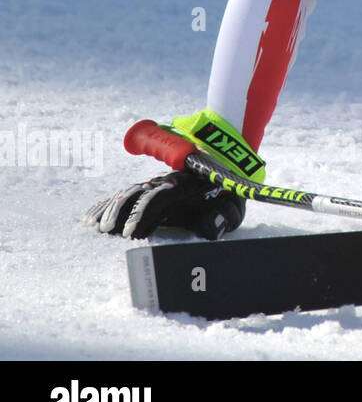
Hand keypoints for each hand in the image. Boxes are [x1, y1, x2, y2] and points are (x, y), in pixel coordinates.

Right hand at [83, 170, 244, 239]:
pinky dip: (106, 205)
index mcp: (185, 185)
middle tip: (108, 233)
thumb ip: (222, 217)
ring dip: (110, 209)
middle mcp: (165, 182)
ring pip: (127, 193)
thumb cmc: (226, 193)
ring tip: (94, 226)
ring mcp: (154, 184)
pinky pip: (122, 195)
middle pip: (137, 194)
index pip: (159, 198)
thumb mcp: (232, 206)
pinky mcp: (146, 189)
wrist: (223, 168)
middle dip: (121, 213)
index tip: (130, 233)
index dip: (143, 214)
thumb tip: (209, 230)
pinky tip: (90, 218)